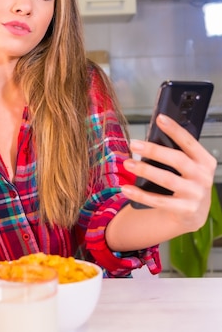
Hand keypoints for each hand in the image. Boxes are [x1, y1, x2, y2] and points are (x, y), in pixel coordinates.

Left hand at [122, 114, 216, 232]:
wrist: (195, 213)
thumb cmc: (188, 182)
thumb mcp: (190, 167)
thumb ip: (177, 154)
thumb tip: (150, 140)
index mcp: (205, 161)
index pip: (189, 142)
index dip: (175, 130)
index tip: (160, 118)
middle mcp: (202, 177)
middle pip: (177, 159)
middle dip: (154, 150)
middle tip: (134, 144)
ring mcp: (195, 194)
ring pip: (167, 180)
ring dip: (145, 170)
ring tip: (128, 163)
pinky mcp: (185, 210)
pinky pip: (158, 201)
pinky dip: (140, 195)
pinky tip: (126, 188)